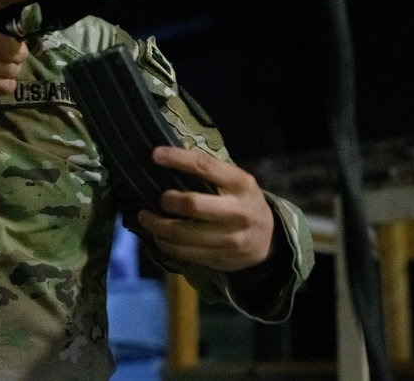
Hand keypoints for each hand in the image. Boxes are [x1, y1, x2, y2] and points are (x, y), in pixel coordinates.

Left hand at [137, 146, 275, 272]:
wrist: (268, 239)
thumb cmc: (242, 201)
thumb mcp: (236, 181)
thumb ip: (210, 171)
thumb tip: (170, 156)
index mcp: (240, 184)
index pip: (205, 167)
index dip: (178, 159)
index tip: (155, 155)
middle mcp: (237, 211)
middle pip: (192, 204)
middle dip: (167, 201)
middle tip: (158, 199)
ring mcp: (230, 239)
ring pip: (182, 233)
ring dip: (157, 225)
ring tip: (145, 217)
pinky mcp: (219, 258)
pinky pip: (184, 252)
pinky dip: (165, 243)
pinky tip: (158, 236)